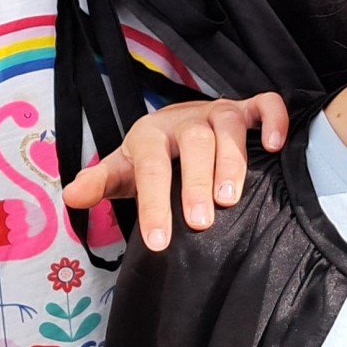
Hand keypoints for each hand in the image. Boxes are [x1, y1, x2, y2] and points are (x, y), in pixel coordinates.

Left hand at [60, 93, 288, 250]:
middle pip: (193, 144)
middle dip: (196, 183)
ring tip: (230, 198)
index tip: (159, 242)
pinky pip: (265, 104)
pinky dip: (273, 119)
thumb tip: (70, 195)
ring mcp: (218, 112)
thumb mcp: (123, 170)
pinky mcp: (247, 109)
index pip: (151, 168)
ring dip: (232, 160)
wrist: (175, 124)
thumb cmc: (151, 157)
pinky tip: (276, 145)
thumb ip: (100, 182)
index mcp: (150, 135)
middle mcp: (185, 120)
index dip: (153, 205)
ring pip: (228, 126)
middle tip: (200, 223)